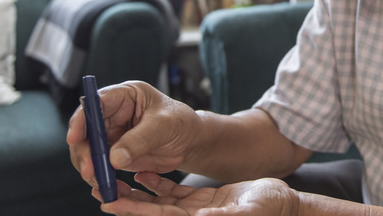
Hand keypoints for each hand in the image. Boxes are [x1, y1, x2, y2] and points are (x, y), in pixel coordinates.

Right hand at [67, 81, 200, 185]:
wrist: (190, 142)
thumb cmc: (181, 123)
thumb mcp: (164, 126)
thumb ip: (140, 140)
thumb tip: (114, 158)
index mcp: (125, 96)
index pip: (95, 103)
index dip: (82, 119)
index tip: (74, 138)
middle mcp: (112, 113)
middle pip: (85, 131)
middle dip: (84, 152)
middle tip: (90, 172)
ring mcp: (111, 134)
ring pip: (88, 151)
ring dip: (91, 168)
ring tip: (103, 184)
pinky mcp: (113, 153)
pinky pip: (99, 166)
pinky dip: (101, 178)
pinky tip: (110, 188)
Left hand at [100, 173, 299, 215]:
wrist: (283, 205)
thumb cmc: (269, 210)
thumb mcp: (247, 212)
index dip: (133, 210)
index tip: (109, 201)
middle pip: (149, 209)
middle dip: (125, 199)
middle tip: (99, 187)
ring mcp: (193, 210)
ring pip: (157, 200)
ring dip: (135, 190)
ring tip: (114, 177)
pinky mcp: (200, 201)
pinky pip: (172, 192)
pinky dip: (156, 182)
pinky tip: (144, 170)